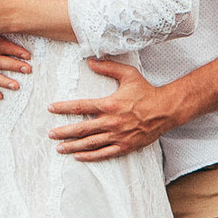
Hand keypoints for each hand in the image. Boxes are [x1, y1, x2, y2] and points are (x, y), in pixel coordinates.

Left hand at [47, 60, 178, 161]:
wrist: (166, 110)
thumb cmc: (147, 91)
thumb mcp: (128, 74)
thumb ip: (108, 67)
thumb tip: (90, 61)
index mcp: (109, 104)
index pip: (81, 106)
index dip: (64, 108)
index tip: (51, 108)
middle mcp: (111, 122)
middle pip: (81, 129)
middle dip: (64, 132)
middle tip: (51, 134)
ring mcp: (118, 136)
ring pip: (90, 143)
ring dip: (72, 146)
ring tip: (59, 147)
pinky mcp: (125, 146)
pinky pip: (104, 153)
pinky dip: (90, 156)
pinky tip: (78, 156)